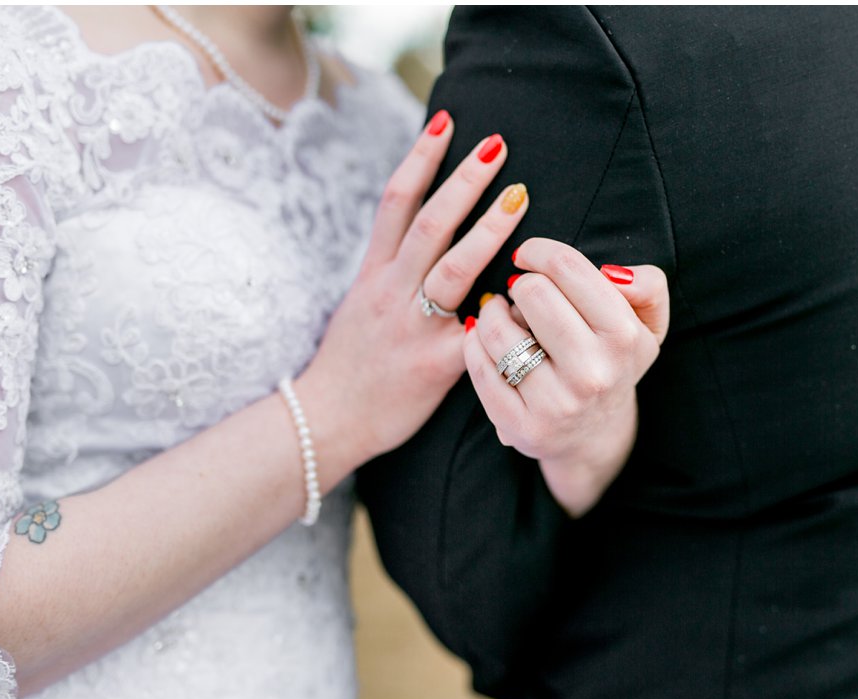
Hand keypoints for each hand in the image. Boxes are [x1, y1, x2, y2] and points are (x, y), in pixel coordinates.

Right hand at [295, 114, 528, 476]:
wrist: (328, 419)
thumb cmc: (351, 363)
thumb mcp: (361, 305)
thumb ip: (391, 272)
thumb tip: (419, 239)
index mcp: (374, 272)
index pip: (396, 201)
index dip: (421, 157)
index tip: (446, 120)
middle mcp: (392, 289)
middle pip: (429, 221)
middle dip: (464, 179)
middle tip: (498, 145)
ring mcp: (413, 324)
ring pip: (452, 264)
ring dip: (489, 226)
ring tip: (520, 195)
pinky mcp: (436, 361)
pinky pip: (475, 328)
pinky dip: (502, 307)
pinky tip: (529, 288)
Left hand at [463, 238, 669, 515]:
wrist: (596, 434)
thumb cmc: (615, 362)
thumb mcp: (648, 323)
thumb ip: (647, 285)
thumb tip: (611, 272)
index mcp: (623, 337)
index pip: (568, 268)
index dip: (539, 250)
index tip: (527, 256)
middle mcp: (592, 372)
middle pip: (531, 292)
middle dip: (520, 285)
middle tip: (522, 294)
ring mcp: (555, 403)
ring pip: (497, 329)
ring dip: (491, 312)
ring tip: (500, 313)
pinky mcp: (521, 426)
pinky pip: (480, 368)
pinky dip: (475, 344)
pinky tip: (484, 340)